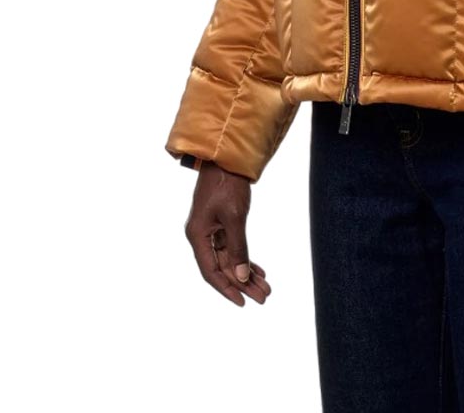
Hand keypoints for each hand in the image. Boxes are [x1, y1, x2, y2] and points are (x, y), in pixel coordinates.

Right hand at [183, 161, 271, 306]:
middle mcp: (202, 236)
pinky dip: (245, 258)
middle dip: (243, 284)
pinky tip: (258, 270)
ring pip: (230, 259)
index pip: (211, 272)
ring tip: (266, 288)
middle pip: (222, 268)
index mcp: (198, 236)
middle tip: (264, 297)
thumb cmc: (227, 185)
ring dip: (247, 273)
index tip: (243, 303)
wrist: (227, 159)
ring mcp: (212, 230)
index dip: (226, 289)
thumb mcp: (234, 217)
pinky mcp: (222, 223)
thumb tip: (240, 277)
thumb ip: (238, 247)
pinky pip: (233, 247)